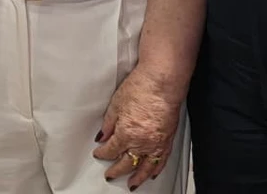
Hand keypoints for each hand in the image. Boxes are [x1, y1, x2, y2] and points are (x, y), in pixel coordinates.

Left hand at [93, 67, 181, 189]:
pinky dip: (156, 169)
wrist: (162, 81)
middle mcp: (142, 142)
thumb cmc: (141, 88)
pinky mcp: (167, 140)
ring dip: (138, 177)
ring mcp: (156, 143)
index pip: (111, 150)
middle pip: (127, 163)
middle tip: (110, 175)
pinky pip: (161, 161)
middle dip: (116, 170)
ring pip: (146, 167)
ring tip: (132, 184)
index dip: (103, 154)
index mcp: (126, 133)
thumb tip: (103, 137)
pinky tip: (152, 174)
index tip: (99, 153)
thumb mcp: (116, 104)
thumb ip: (109, 124)